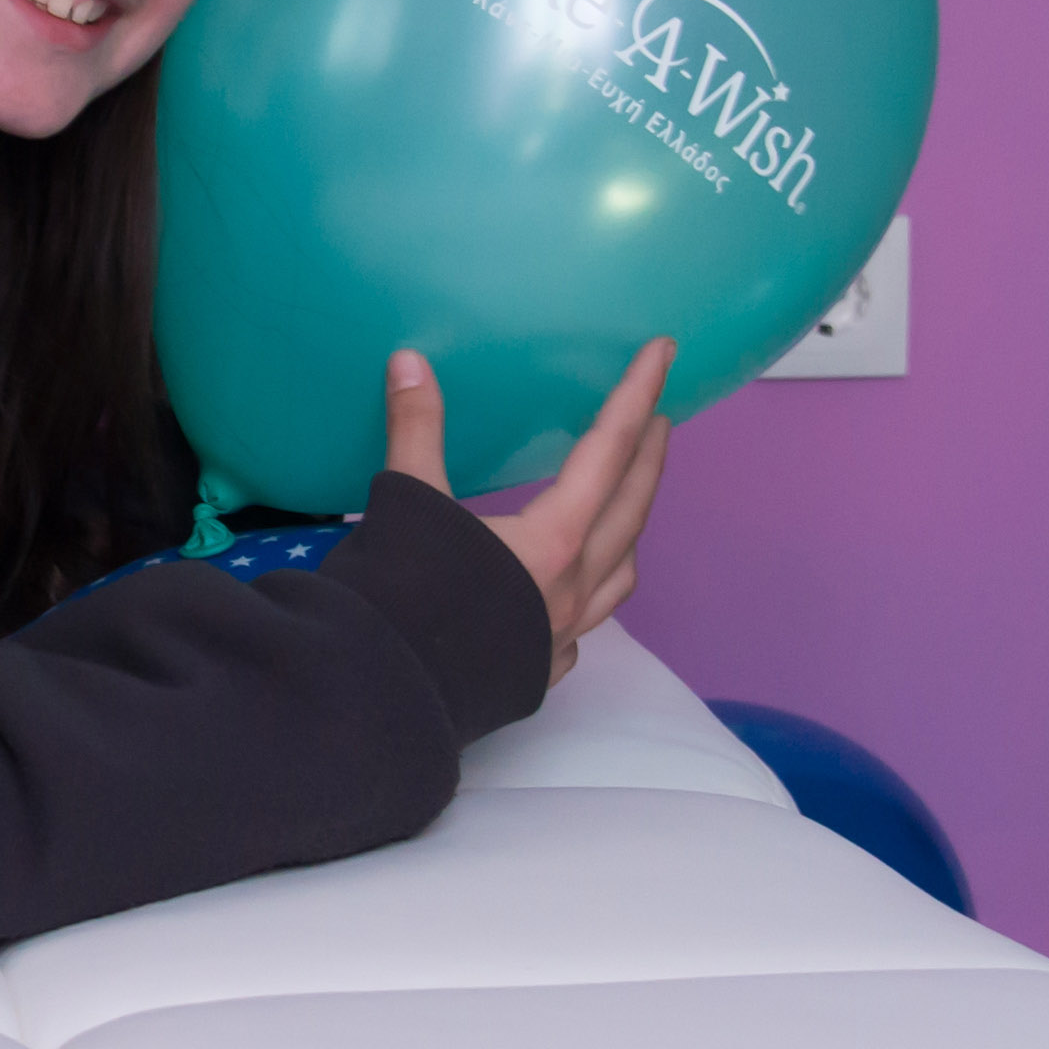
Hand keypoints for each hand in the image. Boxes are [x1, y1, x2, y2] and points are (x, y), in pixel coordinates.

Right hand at [381, 339, 672, 687]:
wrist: (385, 695)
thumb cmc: (403, 597)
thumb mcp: (407, 503)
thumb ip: (415, 431)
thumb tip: (410, 360)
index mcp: (555, 538)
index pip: (609, 449)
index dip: (635, 395)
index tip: (663, 353)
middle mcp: (575, 585)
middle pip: (632, 508)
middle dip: (650, 457)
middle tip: (660, 417)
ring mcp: (564, 632)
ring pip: (622, 573)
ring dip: (631, 527)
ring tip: (623, 503)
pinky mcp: (542, 667)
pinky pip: (587, 623)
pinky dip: (590, 594)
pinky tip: (570, 590)